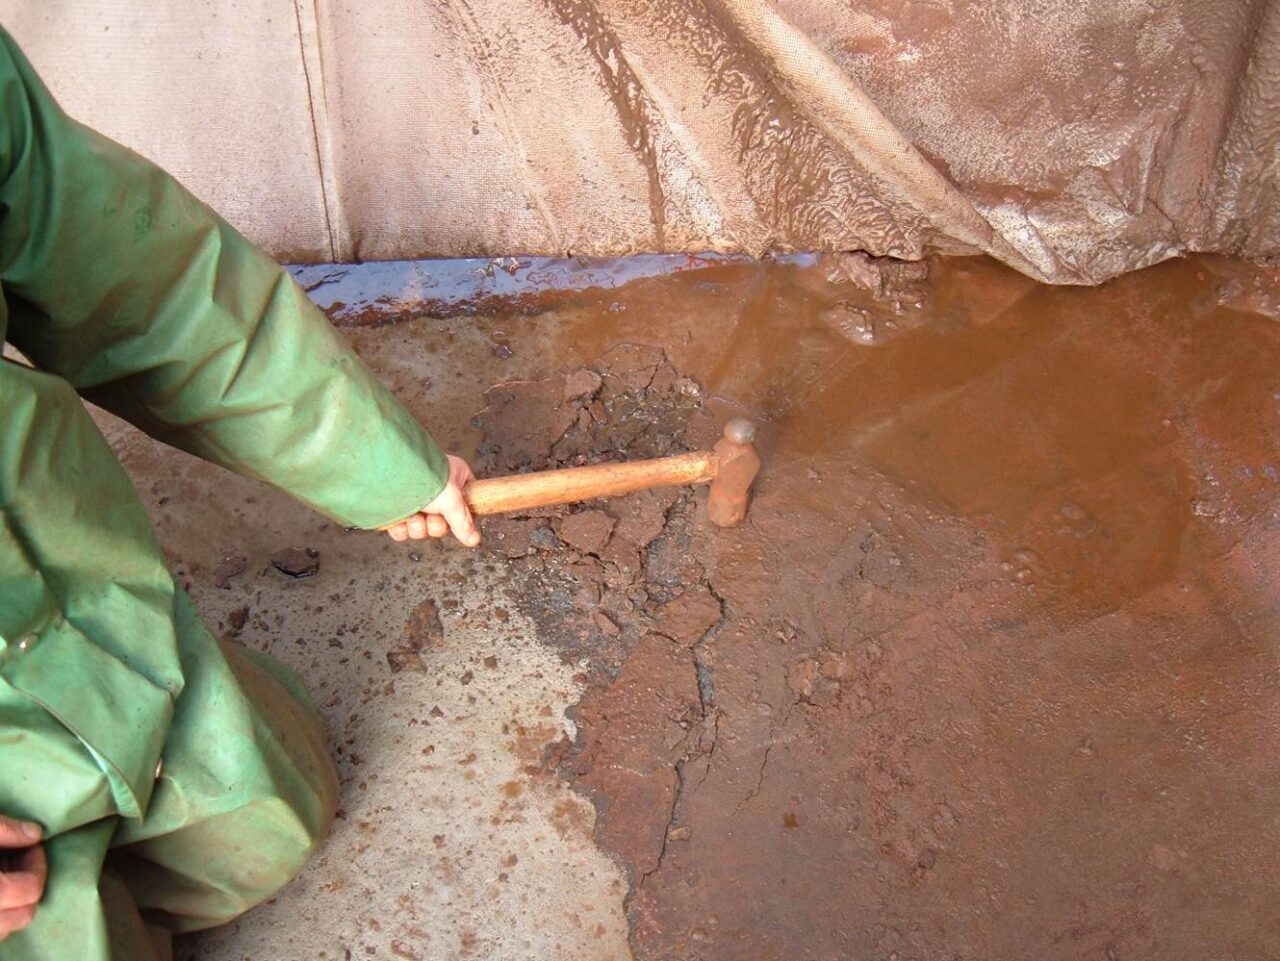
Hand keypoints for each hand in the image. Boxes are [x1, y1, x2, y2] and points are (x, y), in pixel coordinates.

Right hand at [0, 815, 45, 941]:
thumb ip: (5, 830)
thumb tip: (35, 834)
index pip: (28, 891)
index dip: (36, 865)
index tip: (31, 845)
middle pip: (23, 916)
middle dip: (29, 886)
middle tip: (19, 859)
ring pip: (5, 928)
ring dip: (13, 903)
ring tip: (2, 872)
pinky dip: (0, 911)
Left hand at [383, 455, 480, 546]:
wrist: (387, 474)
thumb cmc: (421, 475)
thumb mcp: (451, 500)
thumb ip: (464, 522)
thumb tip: (474, 540)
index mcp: (453, 479)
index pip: (465, 504)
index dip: (460, 517)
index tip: (455, 519)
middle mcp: (435, 491)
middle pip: (443, 522)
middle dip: (435, 524)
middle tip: (432, 516)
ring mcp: (416, 501)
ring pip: (423, 529)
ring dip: (418, 527)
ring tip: (414, 516)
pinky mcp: (397, 511)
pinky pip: (403, 531)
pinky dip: (402, 529)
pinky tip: (402, 519)